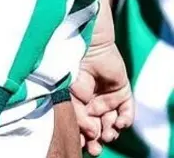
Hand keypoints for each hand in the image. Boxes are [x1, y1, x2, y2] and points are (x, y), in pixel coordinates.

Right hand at [71, 40, 133, 155]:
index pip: (81, 125)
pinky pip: (127, 110)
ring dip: (110, 131)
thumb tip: (93, 135)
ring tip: (107, 135)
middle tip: (95, 148)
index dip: (82, 137)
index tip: (82, 146)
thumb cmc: (67, 68)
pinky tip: (119, 124)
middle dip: (97, 138)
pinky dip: (125, 119)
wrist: (82, 46)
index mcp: (76, 102)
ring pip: (112, 121)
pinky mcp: (122, 89)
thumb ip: (80, 117)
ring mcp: (107, 95)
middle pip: (98, 126)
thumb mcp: (68, 97)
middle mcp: (92, 100)